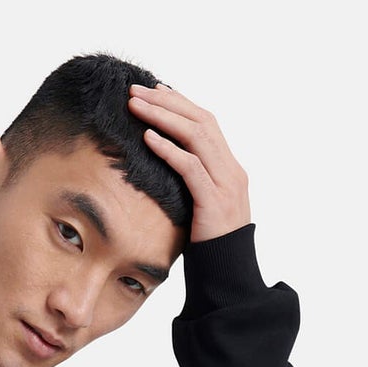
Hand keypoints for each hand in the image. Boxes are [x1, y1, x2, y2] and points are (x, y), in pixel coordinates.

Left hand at [126, 82, 250, 243]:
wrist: (228, 277)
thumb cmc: (210, 248)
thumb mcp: (201, 210)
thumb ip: (191, 187)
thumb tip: (164, 174)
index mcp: (229, 169)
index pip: (206, 123)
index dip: (180, 104)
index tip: (155, 90)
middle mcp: (231, 170)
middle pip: (201, 121)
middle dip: (167, 102)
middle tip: (136, 89)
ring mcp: (226, 184)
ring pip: (197, 137)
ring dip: (163, 117)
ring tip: (136, 106)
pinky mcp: (214, 202)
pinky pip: (191, 168)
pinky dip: (169, 150)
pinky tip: (148, 138)